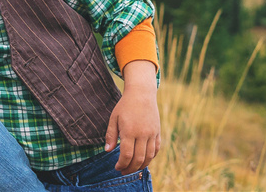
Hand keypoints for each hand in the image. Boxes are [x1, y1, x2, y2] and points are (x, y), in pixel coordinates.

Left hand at [105, 60, 159, 174]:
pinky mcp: (157, 132)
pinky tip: (143, 160)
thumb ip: (111, 135)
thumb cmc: (125, 106)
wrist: (142, 94)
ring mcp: (152, 134)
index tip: (117, 167)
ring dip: (141, 166)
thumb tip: (107, 150)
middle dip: (130, 168)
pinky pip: (156, 149)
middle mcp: (142, 134)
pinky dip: (151, 158)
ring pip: (149, 157)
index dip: (122, 164)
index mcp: (130, 131)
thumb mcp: (114, 118)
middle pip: (138, 159)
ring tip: (133, 168)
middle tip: (123, 171)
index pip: (127, 155)